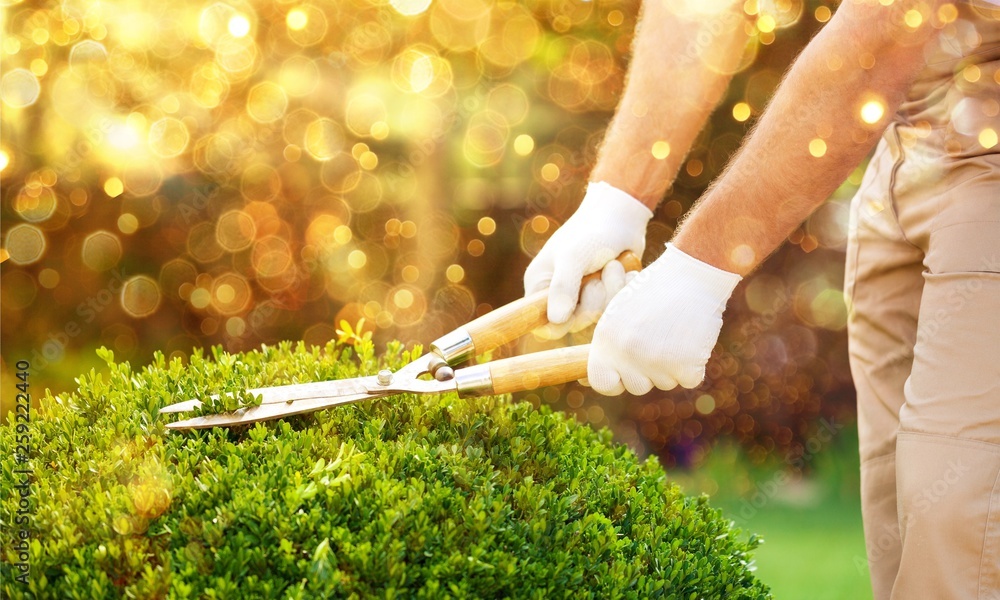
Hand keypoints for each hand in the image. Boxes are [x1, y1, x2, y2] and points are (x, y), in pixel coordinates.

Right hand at [524, 182, 652, 337]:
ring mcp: (583, 294)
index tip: (576, 308)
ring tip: (613, 265)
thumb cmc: (591, 231)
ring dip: (611, 289)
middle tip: (600, 273)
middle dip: (594, 298)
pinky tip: (625, 269)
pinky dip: (624, 288)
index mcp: (540, 285)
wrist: (622, 214)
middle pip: (574, 322)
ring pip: (597, 314)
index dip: (558, 323)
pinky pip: (614, 306)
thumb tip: (556, 320)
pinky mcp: (604, 293)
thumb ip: (563, 288)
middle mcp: (559, 294)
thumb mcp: (573, 257)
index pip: (542, 324)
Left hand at [588, 243, 741, 395]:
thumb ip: (607, 347)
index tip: (625, 372)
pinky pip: (689, 379)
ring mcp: (656, 362)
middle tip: (659, 339)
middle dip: (648, 371)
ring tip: (675, 331)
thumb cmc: (655, 291)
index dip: (615, 381)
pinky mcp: (686, 366)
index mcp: (606, 340)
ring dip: (672, 365)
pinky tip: (693, 337)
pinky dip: (694, 364)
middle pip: (637, 386)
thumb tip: (583, 380)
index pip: (601, 382)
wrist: (692, 274)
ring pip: (665, 382)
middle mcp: (627, 354)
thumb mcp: (619, 313)